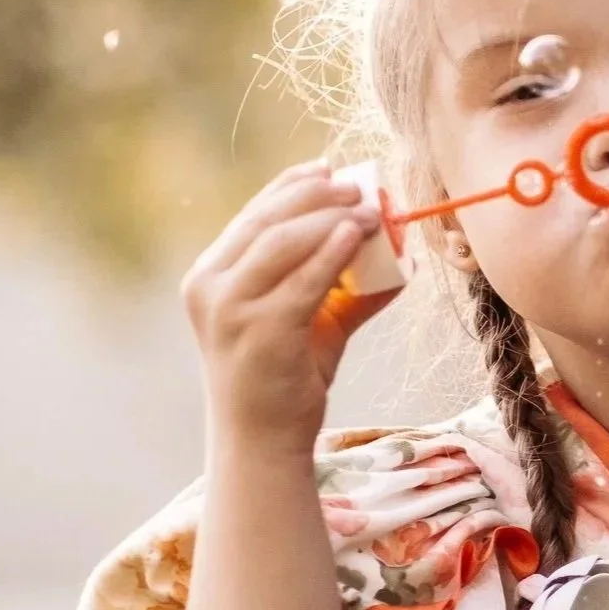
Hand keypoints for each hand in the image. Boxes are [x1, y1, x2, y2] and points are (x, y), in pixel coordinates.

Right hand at [181, 159, 402, 451]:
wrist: (261, 441)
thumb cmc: (284, 379)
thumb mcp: (311, 322)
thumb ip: (343, 286)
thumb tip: (398, 258)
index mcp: (210, 276)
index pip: (252, 215)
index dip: (292, 185)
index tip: (330, 168)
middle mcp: (209, 287)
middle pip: (266, 221)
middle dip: (316, 195)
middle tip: (357, 186)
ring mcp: (230, 310)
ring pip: (282, 243)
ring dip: (329, 218)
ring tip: (367, 211)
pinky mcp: (260, 332)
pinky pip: (302, 282)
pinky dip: (332, 254)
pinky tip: (357, 237)